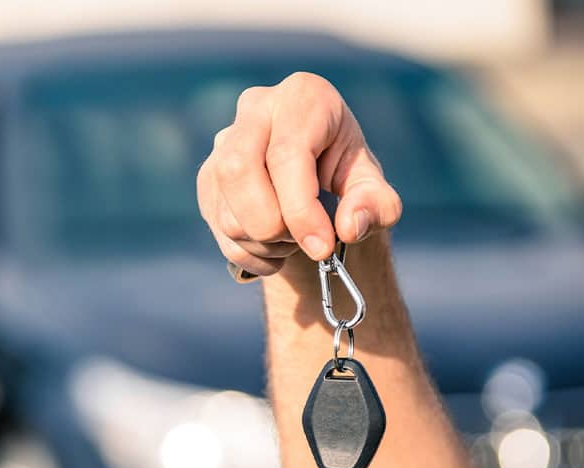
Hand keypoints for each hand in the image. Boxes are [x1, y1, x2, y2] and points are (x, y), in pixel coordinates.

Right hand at [197, 72, 401, 277]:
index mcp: (302, 97)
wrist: (313, 173)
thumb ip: (376, 205)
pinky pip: (219, 228)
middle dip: (270, 225)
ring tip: (293, 241)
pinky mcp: (207, 177)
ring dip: (263, 244)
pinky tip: (274, 248)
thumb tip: (348, 227)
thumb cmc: (344, 173)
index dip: (301, 210)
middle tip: (302, 244)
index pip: (286, 154)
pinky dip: (249, 253)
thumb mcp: (372, 186)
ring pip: (226, 209)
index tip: (321, 247)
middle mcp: (255, 109)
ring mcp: (223, 143)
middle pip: (239, 171)